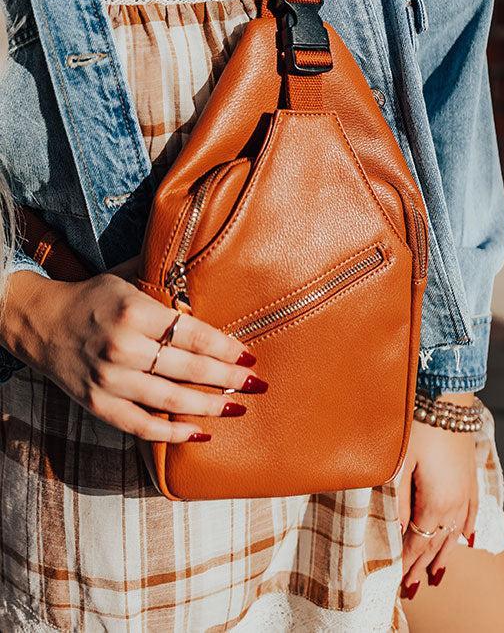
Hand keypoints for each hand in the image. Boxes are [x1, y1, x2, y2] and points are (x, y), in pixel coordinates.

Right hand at [3, 270, 266, 441]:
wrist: (42, 323)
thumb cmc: (96, 298)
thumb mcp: (129, 279)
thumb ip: (166, 283)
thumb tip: (211, 274)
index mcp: (134, 311)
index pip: (193, 334)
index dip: (226, 347)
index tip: (249, 356)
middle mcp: (122, 347)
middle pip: (188, 369)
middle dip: (228, 378)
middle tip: (257, 384)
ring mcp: (109, 379)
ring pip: (170, 400)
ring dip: (210, 406)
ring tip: (238, 408)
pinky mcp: (98, 404)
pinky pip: (141, 426)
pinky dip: (173, 433)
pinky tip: (200, 433)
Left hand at [397, 394, 478, 595]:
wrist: (447, 398)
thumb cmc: (417, 427)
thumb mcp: (401, 463)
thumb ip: (400, 501)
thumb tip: (399, 531)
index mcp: (436, 504)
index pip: (418, 544)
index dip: (406, 564)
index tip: (398, 582)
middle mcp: (456, 504)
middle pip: (437, 544)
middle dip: (422, 566)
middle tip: (412, 588)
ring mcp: (466, 491)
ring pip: (455, 533)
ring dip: (443, 555)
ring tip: (436, 576)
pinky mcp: (470, 477)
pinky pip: (471, 512)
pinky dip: (466, 529)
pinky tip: (465, 539)